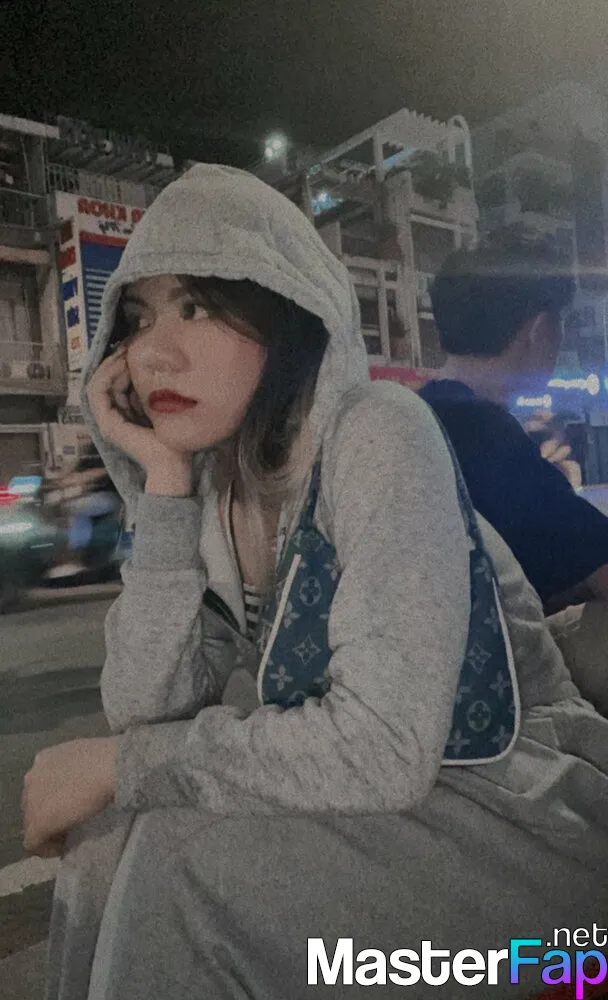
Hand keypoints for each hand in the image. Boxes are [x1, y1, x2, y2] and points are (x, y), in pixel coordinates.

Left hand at [21, 737, 119, 855]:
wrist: (109, 768)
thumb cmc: (107, 759)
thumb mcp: (85, 757)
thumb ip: (73, 769)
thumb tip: (80, 783)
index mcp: (42, 759)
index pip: (40, 786)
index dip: (54, 800)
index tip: (72, 806)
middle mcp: (31, 778)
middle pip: (33, 805)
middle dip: (49, 813)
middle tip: (71, 819)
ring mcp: (31, 802)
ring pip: (31, 823)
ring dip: (49, 829)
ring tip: (70, 831)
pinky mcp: (37, 824)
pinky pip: (34, 843)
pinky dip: (47, 848)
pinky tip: (65, 846)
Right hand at [87, 348, 193, 489]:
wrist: (173, 464)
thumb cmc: (175, 438)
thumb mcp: (165, 405)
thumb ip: (157, 389)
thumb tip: (161, 363)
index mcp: (125, 411)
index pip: (115, 380)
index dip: (121, 361)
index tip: (136, 345)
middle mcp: (113, 415)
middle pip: (105, 378)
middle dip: (115, 358)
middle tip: (129, 342)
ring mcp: (107, 420)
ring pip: (98, 382)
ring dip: (110, 364)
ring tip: (124, 351)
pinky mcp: (107, 423)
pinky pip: (97, 392)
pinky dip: (106, 376)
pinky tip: (121, 365)